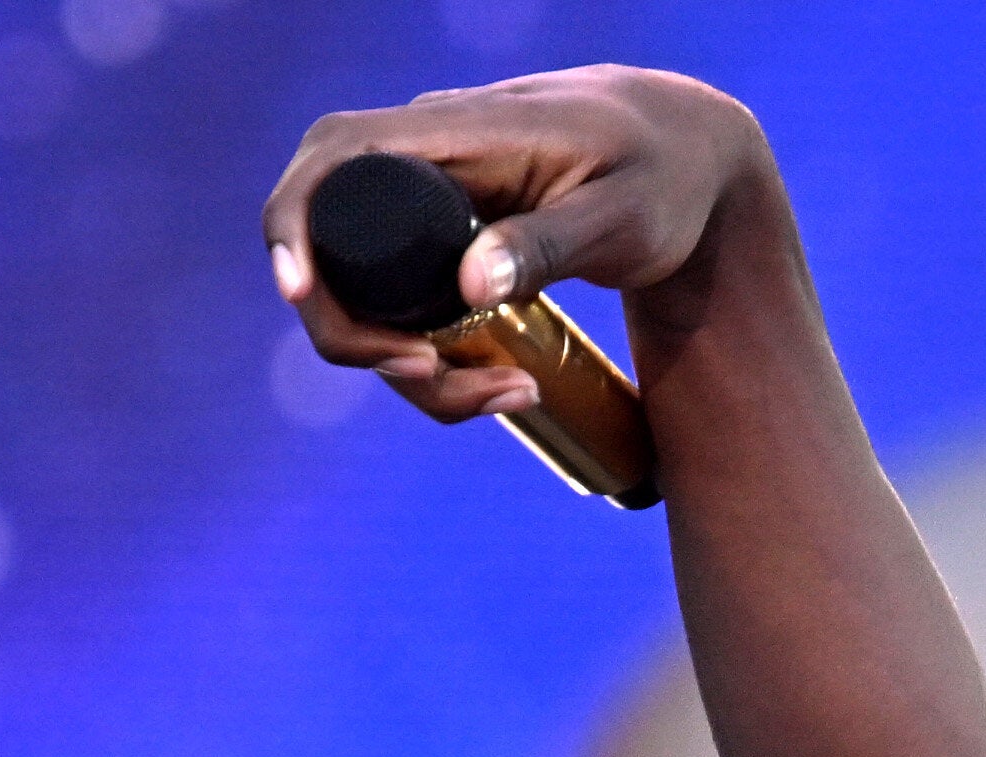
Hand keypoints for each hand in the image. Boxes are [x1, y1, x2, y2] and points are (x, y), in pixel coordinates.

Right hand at [261, 66, 772, 425]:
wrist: (689, 158)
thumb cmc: (664, 177)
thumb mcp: (623, 216)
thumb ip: (548, 244)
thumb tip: (468, 282)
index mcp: (456, 132)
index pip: (334, 158)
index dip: (296, 223)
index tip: (299, 292)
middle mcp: (426, 159)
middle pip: (334, 248)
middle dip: (362, 332)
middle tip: (436, 378)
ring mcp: (432, 201)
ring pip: (375, 294)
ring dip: (416, 364)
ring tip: (516, 396)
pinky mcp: (448, 239)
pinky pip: (411, 303)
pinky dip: (439, 357)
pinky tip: (509, 387)